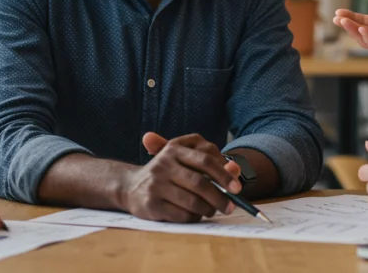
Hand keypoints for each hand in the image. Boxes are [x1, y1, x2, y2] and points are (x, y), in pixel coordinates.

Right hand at [116, 132, 241, 222]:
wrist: (130, 186)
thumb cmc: (167, 173)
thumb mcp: (184, 160)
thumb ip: (210, 162)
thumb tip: (235, 169)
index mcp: (173, 149)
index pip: (205, 160)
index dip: (224, 175)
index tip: (237, 188)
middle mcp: (163, 164)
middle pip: (200, 183)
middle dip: (220, 198)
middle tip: (230, 206)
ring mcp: (156, 184)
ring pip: (192, 202)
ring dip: (208, 209)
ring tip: (212, 210)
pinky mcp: (151, 204)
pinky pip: (182, 215)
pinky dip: (194, 218)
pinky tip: (194, 215)